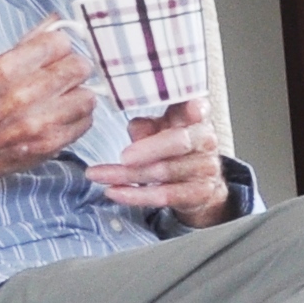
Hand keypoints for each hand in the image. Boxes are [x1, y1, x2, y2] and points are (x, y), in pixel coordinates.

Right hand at [0, 23, 95, 207]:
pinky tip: (62, 116)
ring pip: (88, 95)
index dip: (60, 45)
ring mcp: (40, 121)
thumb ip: (27, 44)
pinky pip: (86, 121)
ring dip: (78, 94)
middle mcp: (24, 94)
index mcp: (6, 69)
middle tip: (65, 75)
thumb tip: (57, 21)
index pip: (59, 43)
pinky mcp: (52, 143)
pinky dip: (79, 117)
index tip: (56, 52)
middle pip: (79, 67)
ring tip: (63, 97)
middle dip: (74, 67)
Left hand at [89, 96, 232, 223]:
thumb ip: (147, 125)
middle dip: (149, 149)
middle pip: (180, 142)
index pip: (199, 106)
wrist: (197, 180)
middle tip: (123, 157)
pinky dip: (135, 195)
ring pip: (164, 171)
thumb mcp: (159, 127)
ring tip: (97, 175)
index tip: (192, 109)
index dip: (197, 107)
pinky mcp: (199, 193)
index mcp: (196, 116)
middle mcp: (205, 140)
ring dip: (126, 175)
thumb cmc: (172, 145)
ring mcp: (206, 168)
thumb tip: (137, 129)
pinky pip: (164, 195)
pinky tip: (114, 192)